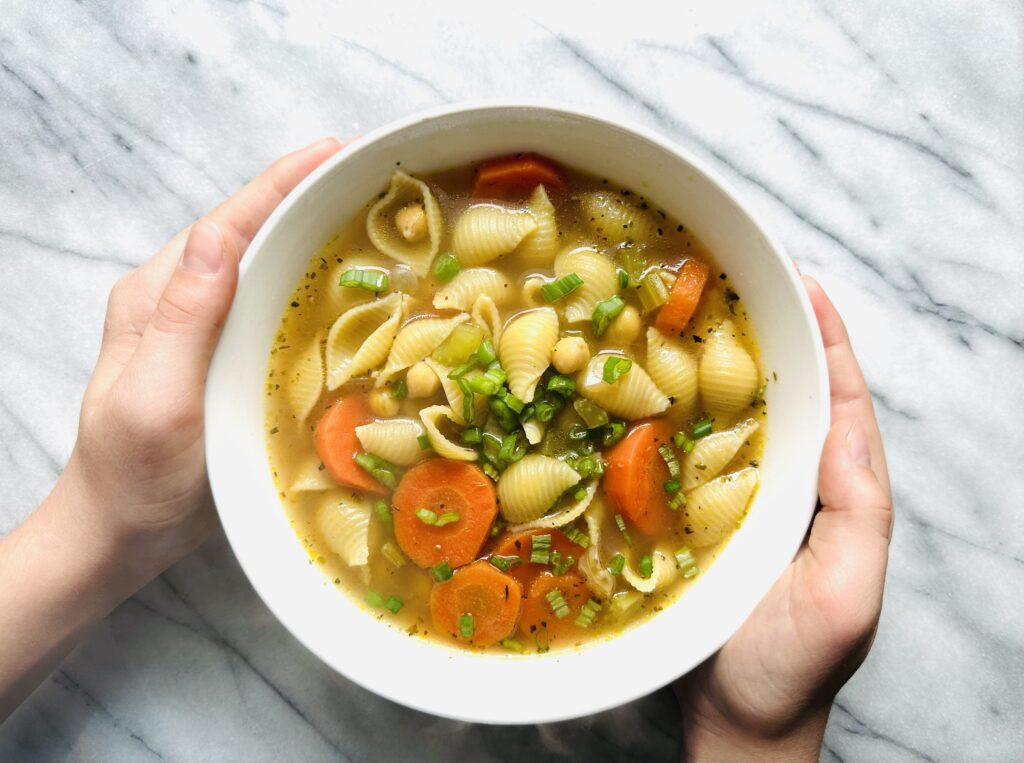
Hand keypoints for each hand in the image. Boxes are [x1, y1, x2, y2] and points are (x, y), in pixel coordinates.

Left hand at [65, 136, 342, 573]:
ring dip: (313, 236)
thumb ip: (185, 316)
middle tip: (372, 174)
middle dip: (308, 197)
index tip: (338, 149)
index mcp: (159, 297)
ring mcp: (206, 331)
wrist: (122, 534)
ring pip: (265, 267)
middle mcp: (183, 303)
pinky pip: (274, 306)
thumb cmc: (133, 476)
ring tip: (373, 215)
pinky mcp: (227, 358)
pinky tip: (347, 287)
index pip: (229, 224)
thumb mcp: (155, 396)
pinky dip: (310, 285)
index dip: (283, 183)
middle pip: (250, 233)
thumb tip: (222, 234)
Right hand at [675, 276, 892, 761]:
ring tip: (697, 314)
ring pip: (745, 418)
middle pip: (796, 396)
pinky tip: (652, 388)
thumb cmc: (792, 666)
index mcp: (841, 498)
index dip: (831, 341)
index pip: (844, 404)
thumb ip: (857, 513)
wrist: (736, 719)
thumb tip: (843, 428)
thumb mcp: (847, 596)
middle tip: (746, 280)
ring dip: (727, 365)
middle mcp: (798, 489)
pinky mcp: (701, 518)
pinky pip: (695, 452)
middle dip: (779, 336)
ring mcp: (748, 502)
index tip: (806, 284)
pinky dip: (681, 413)